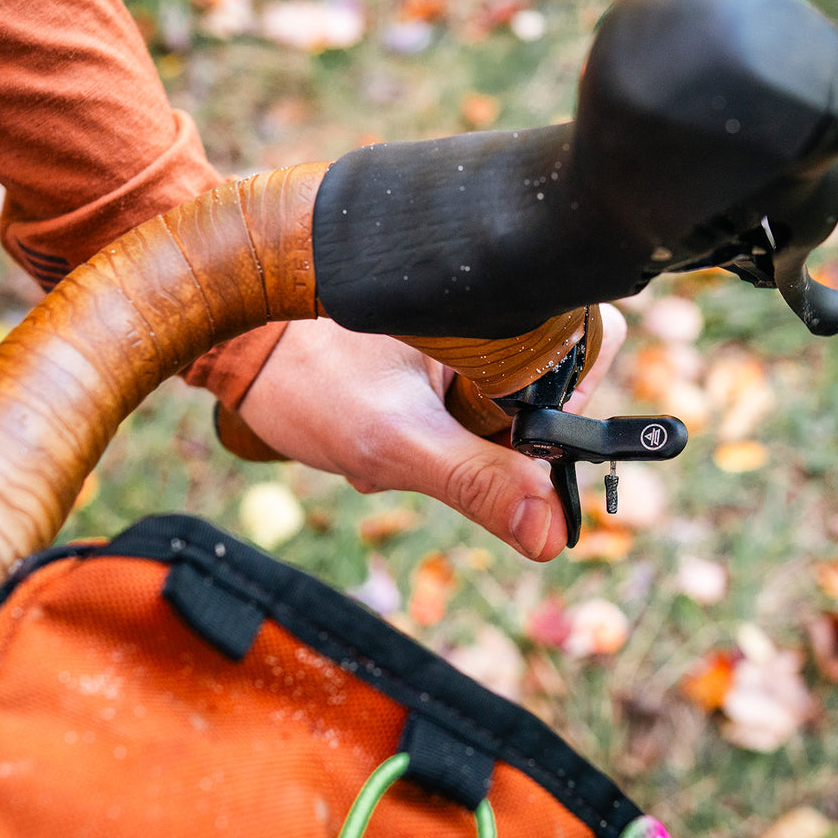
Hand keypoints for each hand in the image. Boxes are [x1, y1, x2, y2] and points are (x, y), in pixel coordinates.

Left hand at [233, 305, 626, 560]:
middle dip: (493, 438)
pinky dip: (432, 440)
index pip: (595, 346)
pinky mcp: (443, 360)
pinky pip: (467, 416)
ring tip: (393, 439)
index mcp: (500, 305)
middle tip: (431, 444)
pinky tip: (383, 436)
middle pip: (550, 392)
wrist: (242, 355)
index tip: (516, 443)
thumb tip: (553, 533)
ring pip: (505, 414)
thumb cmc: (310, 379)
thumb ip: (477, 483)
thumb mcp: (398, 442)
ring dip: (457, 446)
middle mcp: (493, 313)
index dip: (570, 405)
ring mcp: (469, 337)